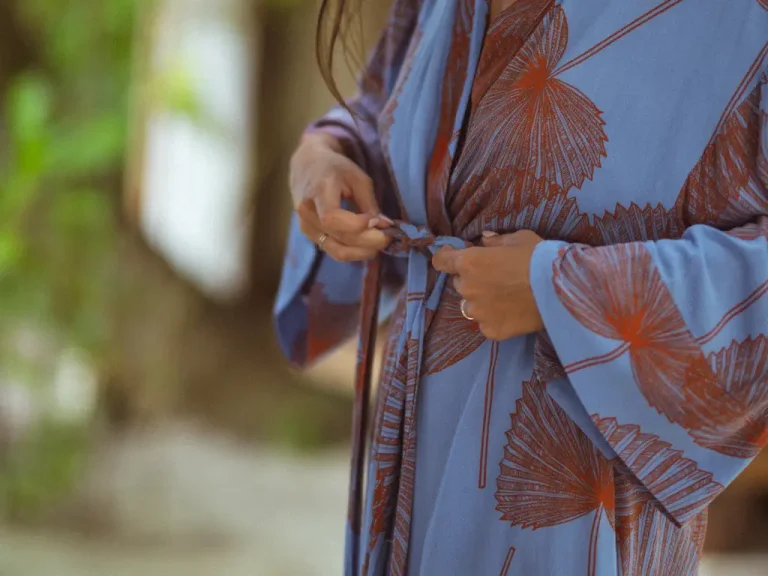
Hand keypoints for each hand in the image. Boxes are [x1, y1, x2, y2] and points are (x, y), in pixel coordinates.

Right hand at [289, 132, 390, 261]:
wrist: (307, 166)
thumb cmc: (335, 168)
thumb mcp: (357, 178)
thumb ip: (369, 204)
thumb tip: (384, 227)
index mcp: (318, 191)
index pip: (332, 218)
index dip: (357, 225)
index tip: (378, 221)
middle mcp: (307, 213)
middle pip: (340, 238)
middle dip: (369, 241)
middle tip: (389, 236)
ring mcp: (306, 228)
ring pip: (338, 252)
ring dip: (364, 251)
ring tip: (380, 242)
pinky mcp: (310, 237)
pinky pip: (335, 252)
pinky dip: (355, 252)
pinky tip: (367, 244)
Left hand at [432, 230, 544, 340]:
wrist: (561, 290)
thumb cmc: (539, 258)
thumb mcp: (519, 239)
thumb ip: (496, 242)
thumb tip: (484, 240)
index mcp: (470, 262)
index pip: (441, 261)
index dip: (445, 257)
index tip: (452, 255)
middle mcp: (468, 288)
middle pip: (460, 283)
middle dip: (472, 279)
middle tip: (495, 278)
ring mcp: (478, 312)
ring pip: (471, 305)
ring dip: (480, 301)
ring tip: (504, 298)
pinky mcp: (491, 330)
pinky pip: (485, 323)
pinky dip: (494, 318)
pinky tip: (511, 313)